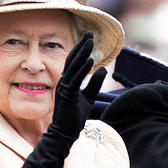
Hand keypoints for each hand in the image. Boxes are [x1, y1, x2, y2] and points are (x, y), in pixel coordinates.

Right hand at [17, 32, 106, 167]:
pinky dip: (83, 69)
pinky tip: (90, 60)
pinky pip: (75, 79)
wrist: (65, 134)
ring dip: (82, 53)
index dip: (82, 49)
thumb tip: (104, 69)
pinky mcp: (66, 95)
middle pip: (73, 60)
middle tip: (91, 34)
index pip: (75, 61)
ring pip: (73, 67)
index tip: (90, 37)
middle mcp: (64, 81)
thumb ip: (95, 83)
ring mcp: (64, 88)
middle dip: (82, 46)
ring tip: (90, 42)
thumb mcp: (89, 97)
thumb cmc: (75, 117)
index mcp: (69, 81)